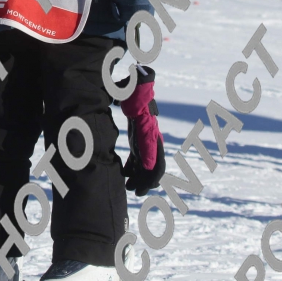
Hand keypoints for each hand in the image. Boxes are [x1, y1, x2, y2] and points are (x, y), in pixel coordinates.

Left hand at [120, 66, 165, 194]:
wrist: (136, 88)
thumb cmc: (135, 97)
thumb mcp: (137, 118)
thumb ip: (142, 137)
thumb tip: (147, 163)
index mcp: (152, 138)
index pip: (156, 164)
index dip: (150, 178)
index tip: (142, 189)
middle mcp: (152, 141)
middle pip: (152, 168)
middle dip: (144, 182)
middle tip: (134, 192)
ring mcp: (146, 140)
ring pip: (144, 164)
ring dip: (137, 177)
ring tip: (128, 187)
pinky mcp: (138, 138)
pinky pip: (138, 157)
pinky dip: (132, 167)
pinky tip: (124, 174)